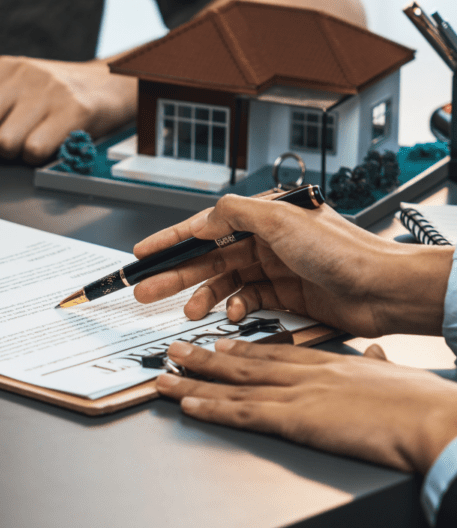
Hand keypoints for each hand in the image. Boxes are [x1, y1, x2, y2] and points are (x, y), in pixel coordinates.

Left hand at [0, 56, 134, 163]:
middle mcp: (22, 75)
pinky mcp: (73, 111)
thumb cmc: (58, 95)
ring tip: (32, 141)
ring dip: (15, 154)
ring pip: (5, 142)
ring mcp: (48, 92)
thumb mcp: (18, 87)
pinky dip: (39, 157)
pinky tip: (51, 144)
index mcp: (3, 68)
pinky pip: (36, 149)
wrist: (113, 84)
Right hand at [132, 194, 452, 338]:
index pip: (206, 226)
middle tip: (146, 289)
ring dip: (203, 296)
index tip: (144, 253)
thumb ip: (234, 212)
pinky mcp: (285, 296)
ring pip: (224, 282)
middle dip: (175, 273)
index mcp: (263, 216)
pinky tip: (232, 314)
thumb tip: (202, 218)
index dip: (172, 240)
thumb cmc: (343, 251)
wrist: (383, 289)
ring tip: (188, 310)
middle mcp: (267, 240)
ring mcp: (275, 269)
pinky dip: (234, 308)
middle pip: (208, 257)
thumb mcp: (280, 220)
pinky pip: (246, 301)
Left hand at [156, 339, 456, 473]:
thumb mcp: (395, 375)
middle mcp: (306, 374)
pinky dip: (211, 409)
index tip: (221, 344)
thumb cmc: (423, 402)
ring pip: (233, 386)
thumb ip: (375, 365)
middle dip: (206, 358)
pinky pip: (242, 413)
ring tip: (165, 373)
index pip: (277, 354)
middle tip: (176, 350)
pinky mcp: (295, 420)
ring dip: (195, 380)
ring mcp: (298, 395)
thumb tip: (372, 357)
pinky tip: (188, 405)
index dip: (243, 348)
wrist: (434, 417)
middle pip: (245, 364)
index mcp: (330, 363)